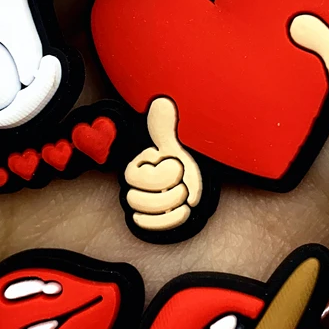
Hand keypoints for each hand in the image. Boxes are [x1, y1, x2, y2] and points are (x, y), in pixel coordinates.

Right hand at [124, 96, 202, 231]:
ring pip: (140, 214)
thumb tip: (161, 102)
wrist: (194, 173)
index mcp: (137, 165)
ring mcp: (142, 203)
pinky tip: (184, 211)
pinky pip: (148, 226)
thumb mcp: (175, 141)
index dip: (160, 175)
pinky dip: (168, 221)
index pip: (135, 178)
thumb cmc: (181, 156)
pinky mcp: (151, 219)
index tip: (176, 165)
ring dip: (169, 207)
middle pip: (135, 200)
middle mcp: (134, 186)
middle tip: (183, 185)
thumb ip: (165, 126)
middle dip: (166, 193)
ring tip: (185, 197)